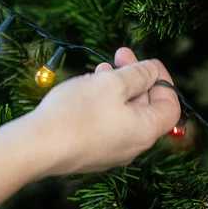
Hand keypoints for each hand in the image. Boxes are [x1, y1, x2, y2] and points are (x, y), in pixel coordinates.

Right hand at [32, 47, 180, 175]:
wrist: (37, 147)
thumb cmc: (77, 113)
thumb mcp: (113, 83)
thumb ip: (138, 74)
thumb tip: (153, 71)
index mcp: (146, 130)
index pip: (170, 105)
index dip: (163, 80)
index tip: (146, 63)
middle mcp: (133, 146)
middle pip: (146, 107)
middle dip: (135, 78)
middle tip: (119, 55)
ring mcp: (112, 152)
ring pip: (124, 114)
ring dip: (116, 88)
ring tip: (99, 70)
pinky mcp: (92, 153)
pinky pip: (107, 125)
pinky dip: (103, 104)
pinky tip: (86, 90)